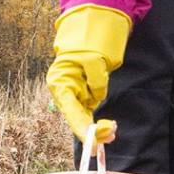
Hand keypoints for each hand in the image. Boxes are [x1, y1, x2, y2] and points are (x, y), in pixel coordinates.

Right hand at [45, 4, 130, 141]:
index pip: (70, 111)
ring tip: (112, 129)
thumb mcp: (93, 58)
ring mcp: (74, 96)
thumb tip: (98, 97)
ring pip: (84, 118)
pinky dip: (99, 123)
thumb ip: (97, 80)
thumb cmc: (87, 42)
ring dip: (98, 128)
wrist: (90, 30)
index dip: (81, 128)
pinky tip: (110, 127)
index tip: (91, 142)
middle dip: (91, 131)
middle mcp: (65, 93)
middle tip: (110, 134)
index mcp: (60, 83)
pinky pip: (90, 114)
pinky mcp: (84, 96)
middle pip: (76, 118)